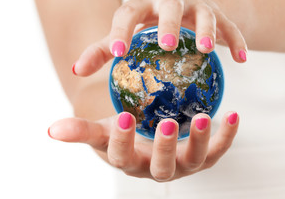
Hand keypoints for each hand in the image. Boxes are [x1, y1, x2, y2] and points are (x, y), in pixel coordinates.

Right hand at [48, 111, 238, 180]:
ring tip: (206, 116)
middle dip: (165, 147)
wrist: (148, 142)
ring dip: (202, 140)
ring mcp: (183, 164)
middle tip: (168, 123)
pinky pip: (218, 150)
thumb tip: (51, 130)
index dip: (121, 141)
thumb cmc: (125, 134)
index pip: (122, 157)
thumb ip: (81, 131)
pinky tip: (233, 115)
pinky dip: (226, 136)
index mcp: (131, 162)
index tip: (122, 116)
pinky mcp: (203, 157)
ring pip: (194, 160)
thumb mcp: (104, 131)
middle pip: (162, 167)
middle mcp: (158, 169)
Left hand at [72, 0, 246, 76]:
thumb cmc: (149, 27)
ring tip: (207, 50)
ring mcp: (196, 5)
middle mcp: (169, 0)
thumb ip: (104, 50)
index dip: (123, 31)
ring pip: (204, 12)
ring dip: (207, 30)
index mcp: (142, 5)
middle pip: (169, 5)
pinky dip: (237, 41)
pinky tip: (242, 59)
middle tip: (167, 45)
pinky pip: (230, 26)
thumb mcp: (127, 34)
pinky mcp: (219, 14)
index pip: (127, 13)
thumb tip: (77, 70)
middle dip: (168, 24)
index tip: (121, 54)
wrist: (185, 10)